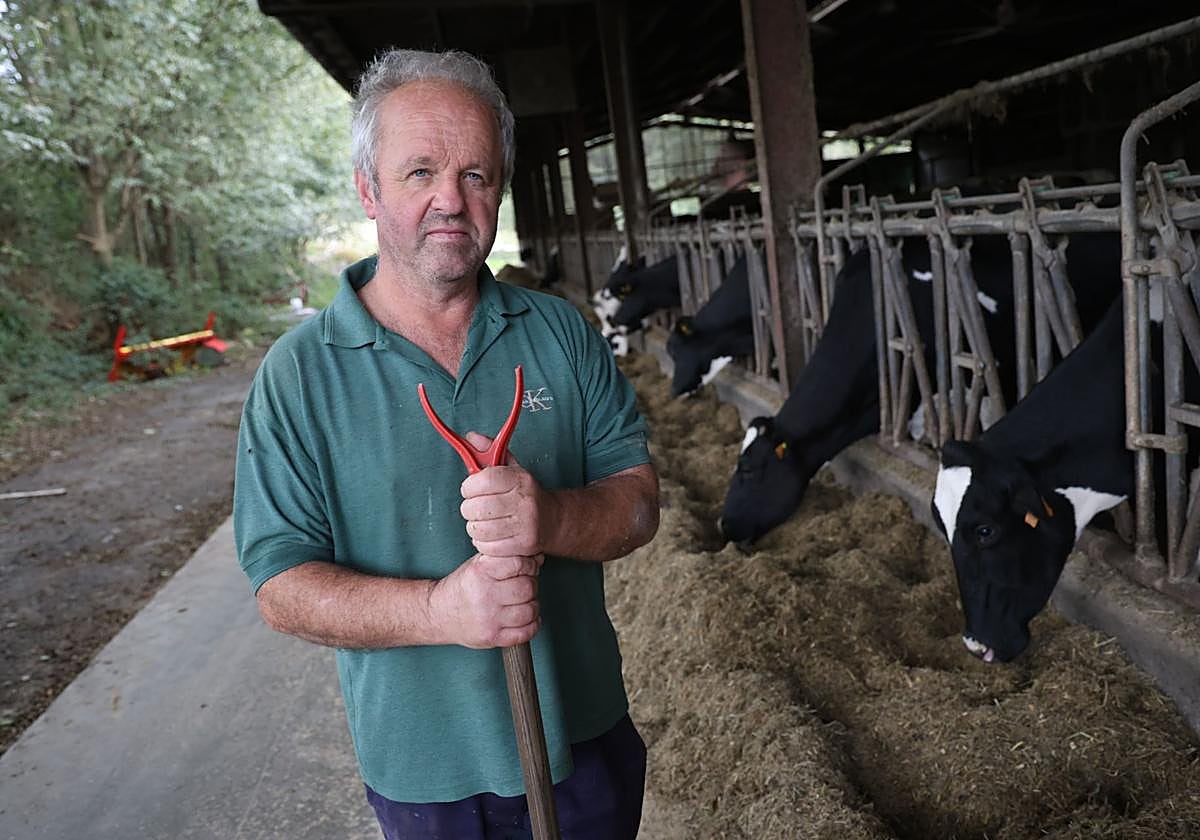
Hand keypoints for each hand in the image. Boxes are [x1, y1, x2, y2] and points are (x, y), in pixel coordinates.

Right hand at [428, 552, 543, 648]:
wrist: (437, 614)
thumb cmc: (462, 587)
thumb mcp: (478, 564)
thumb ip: (506, 558)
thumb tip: (538, 557)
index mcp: (481, 572)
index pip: (519, 563)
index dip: (529, 565)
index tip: (527, 568)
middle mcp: (484, 595)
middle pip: (528, 588)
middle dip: (531, 585)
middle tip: (524, 586)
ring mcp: (488, 618)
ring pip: (530, 610)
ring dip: (533, 606)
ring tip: (523, 602)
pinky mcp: (492, 637)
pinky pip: (525, 633)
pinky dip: (532, 625)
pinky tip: (525, 618)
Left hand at [459, 432, 559, 556]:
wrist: (555, 520)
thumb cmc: (526, 493)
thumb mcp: (512, 468)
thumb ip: (490, 452)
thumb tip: (471, 436)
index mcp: (520, 479)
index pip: (481, 480)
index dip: (469, 486)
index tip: (471, 488)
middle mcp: (524, 501)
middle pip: (475, 508)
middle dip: (469, 508)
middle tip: (476, 507)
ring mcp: (525, 525)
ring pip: (478, 529)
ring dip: (475, 526)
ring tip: (485, 521)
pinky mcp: (523, 546)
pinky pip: (487, 546)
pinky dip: (483, 542)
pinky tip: (491, 535)